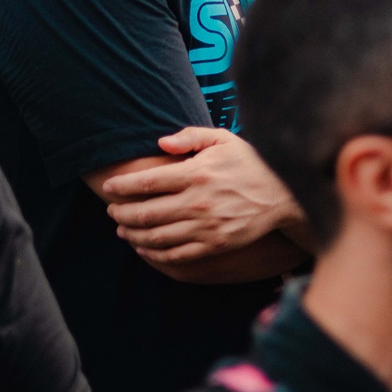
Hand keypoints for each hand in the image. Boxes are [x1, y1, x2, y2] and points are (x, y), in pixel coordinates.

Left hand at [101, 127, 299, 264]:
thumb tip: (160, 143)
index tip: (108, 187)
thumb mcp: (223, 139)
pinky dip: (154, 254)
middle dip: (122, 213)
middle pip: (146, 212)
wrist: (283, 194)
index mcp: (196, 173)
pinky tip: (143, 248)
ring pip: (157, 236)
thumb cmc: (249, 162)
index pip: (148, 182)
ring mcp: (206, 226)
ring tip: (121, 230)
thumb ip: (190, 136)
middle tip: (110, 212)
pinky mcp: (214, 245)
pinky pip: (176, 254)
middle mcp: (198, 202)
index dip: (123, 186)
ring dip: (133, 235)